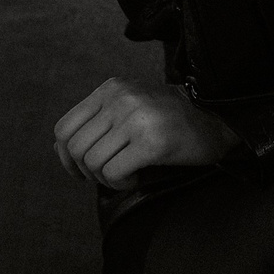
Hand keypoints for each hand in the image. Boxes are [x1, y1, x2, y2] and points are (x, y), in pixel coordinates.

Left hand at [53, 72, 239, 190]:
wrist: (217, 118)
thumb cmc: (170, 118)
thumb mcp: (129, 106)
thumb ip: (95, 122)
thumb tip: (57, 148)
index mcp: (111, 89)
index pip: (64, 128)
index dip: (65, 157)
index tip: (80, 171)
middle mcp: (120, 99)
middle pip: (75, 148)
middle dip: (86, 171)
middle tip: (108, 175)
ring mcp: (136, 119)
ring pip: (93, 163)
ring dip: (106, 179)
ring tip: (127, 174)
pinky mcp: (152, 142)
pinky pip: (114, 173)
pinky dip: (121, 184)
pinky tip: (137, 177)